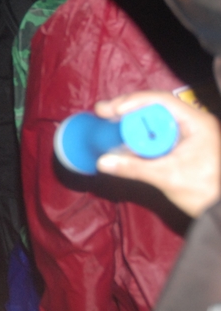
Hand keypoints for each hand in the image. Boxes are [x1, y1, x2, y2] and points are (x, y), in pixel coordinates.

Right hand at [95, 91, 220, 217]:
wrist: (220, 209)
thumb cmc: (204, 191)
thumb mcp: (167, 177)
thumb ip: (133, 168)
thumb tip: (102, 162)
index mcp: (195, 122)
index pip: (161, 101)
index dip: (134, 102)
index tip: (112, 110)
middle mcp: (191, 121)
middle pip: (154, 105)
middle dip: (127, 107)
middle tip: (102, 112)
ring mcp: (185, 131)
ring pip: (152, 116)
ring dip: (130, 118)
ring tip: (106, 119)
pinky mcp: (179, 142)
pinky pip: (154, 130)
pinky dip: (136, 130)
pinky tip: (120, 132)